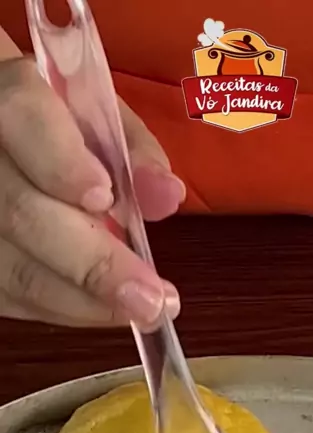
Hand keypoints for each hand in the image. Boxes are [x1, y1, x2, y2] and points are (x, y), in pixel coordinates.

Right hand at [0, 42, 183, 328]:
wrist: (4, 147)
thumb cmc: (49, 120)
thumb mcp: (91, 113)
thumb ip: (127, 148)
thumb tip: (166, 195)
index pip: (20, 114)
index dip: (60, 160)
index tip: (104, 196)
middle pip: (15, 210)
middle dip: (90, 262)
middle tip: (150, 298)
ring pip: (9, 267)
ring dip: (81, 299)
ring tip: (139, 309)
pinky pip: (6, 295)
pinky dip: (59, 306)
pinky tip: (100, 308)